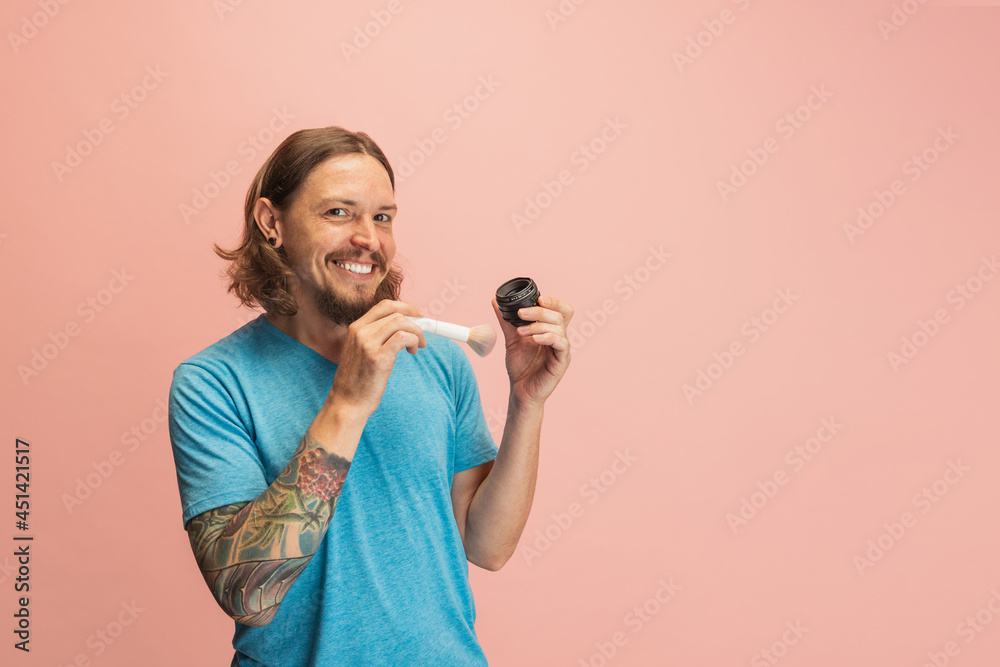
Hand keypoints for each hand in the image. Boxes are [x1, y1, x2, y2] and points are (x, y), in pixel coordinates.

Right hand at [329, 299, 426, 416]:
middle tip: (423, 333)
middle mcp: (360, 332)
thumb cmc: (358, 381)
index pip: (384, 306)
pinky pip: (403, 338)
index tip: (418, 315)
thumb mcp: (361, 351)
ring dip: (416, 333)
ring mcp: (367, 343)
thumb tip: (403, 327)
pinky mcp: (377, 357)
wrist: (347, 402)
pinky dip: (413, 341)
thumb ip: (376, 337)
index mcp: (355, 328)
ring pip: (401, 322)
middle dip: (415, 320)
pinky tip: (413, 352)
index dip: (405, 307)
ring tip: (418, 347)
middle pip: (395, 312)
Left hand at [491, 294, 572, 408]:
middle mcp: (560, 338)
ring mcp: (562, 350)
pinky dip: (548, 337)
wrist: (520, 391)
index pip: (561, 310)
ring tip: (521, 332)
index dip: (554, 301)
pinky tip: (534, 339)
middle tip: (521, 314)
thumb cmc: (520, 367)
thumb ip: (506, 321)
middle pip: (560, 315)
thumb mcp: (512, 340)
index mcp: (551, 330)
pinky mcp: (562, 361)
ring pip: (559, 328)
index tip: (538, 299)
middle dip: (539, 311)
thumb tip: (495, 301)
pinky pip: (561, 344)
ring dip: (538, 326)